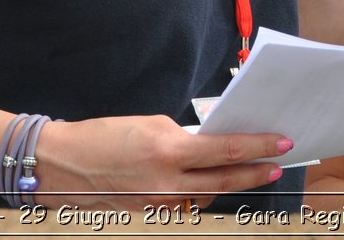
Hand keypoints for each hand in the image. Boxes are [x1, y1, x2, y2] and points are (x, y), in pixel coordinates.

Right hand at [37, 115, 290, 210]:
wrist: (63, 165)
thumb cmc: (102, 137)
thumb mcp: (148, 126)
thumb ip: (182, 137)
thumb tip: (209, 144)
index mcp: (168, 150)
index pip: (226, 150)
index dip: (257, 147)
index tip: (280, 142)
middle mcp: (168, 182)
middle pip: (225, 179)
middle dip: (256, 171)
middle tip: (277, 163)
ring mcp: (160, 204)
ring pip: (206, 195)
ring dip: (227, 183)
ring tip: (246, 171)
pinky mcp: (151, 216)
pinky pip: (185, 204)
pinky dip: (198, 193)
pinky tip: (203, 182)